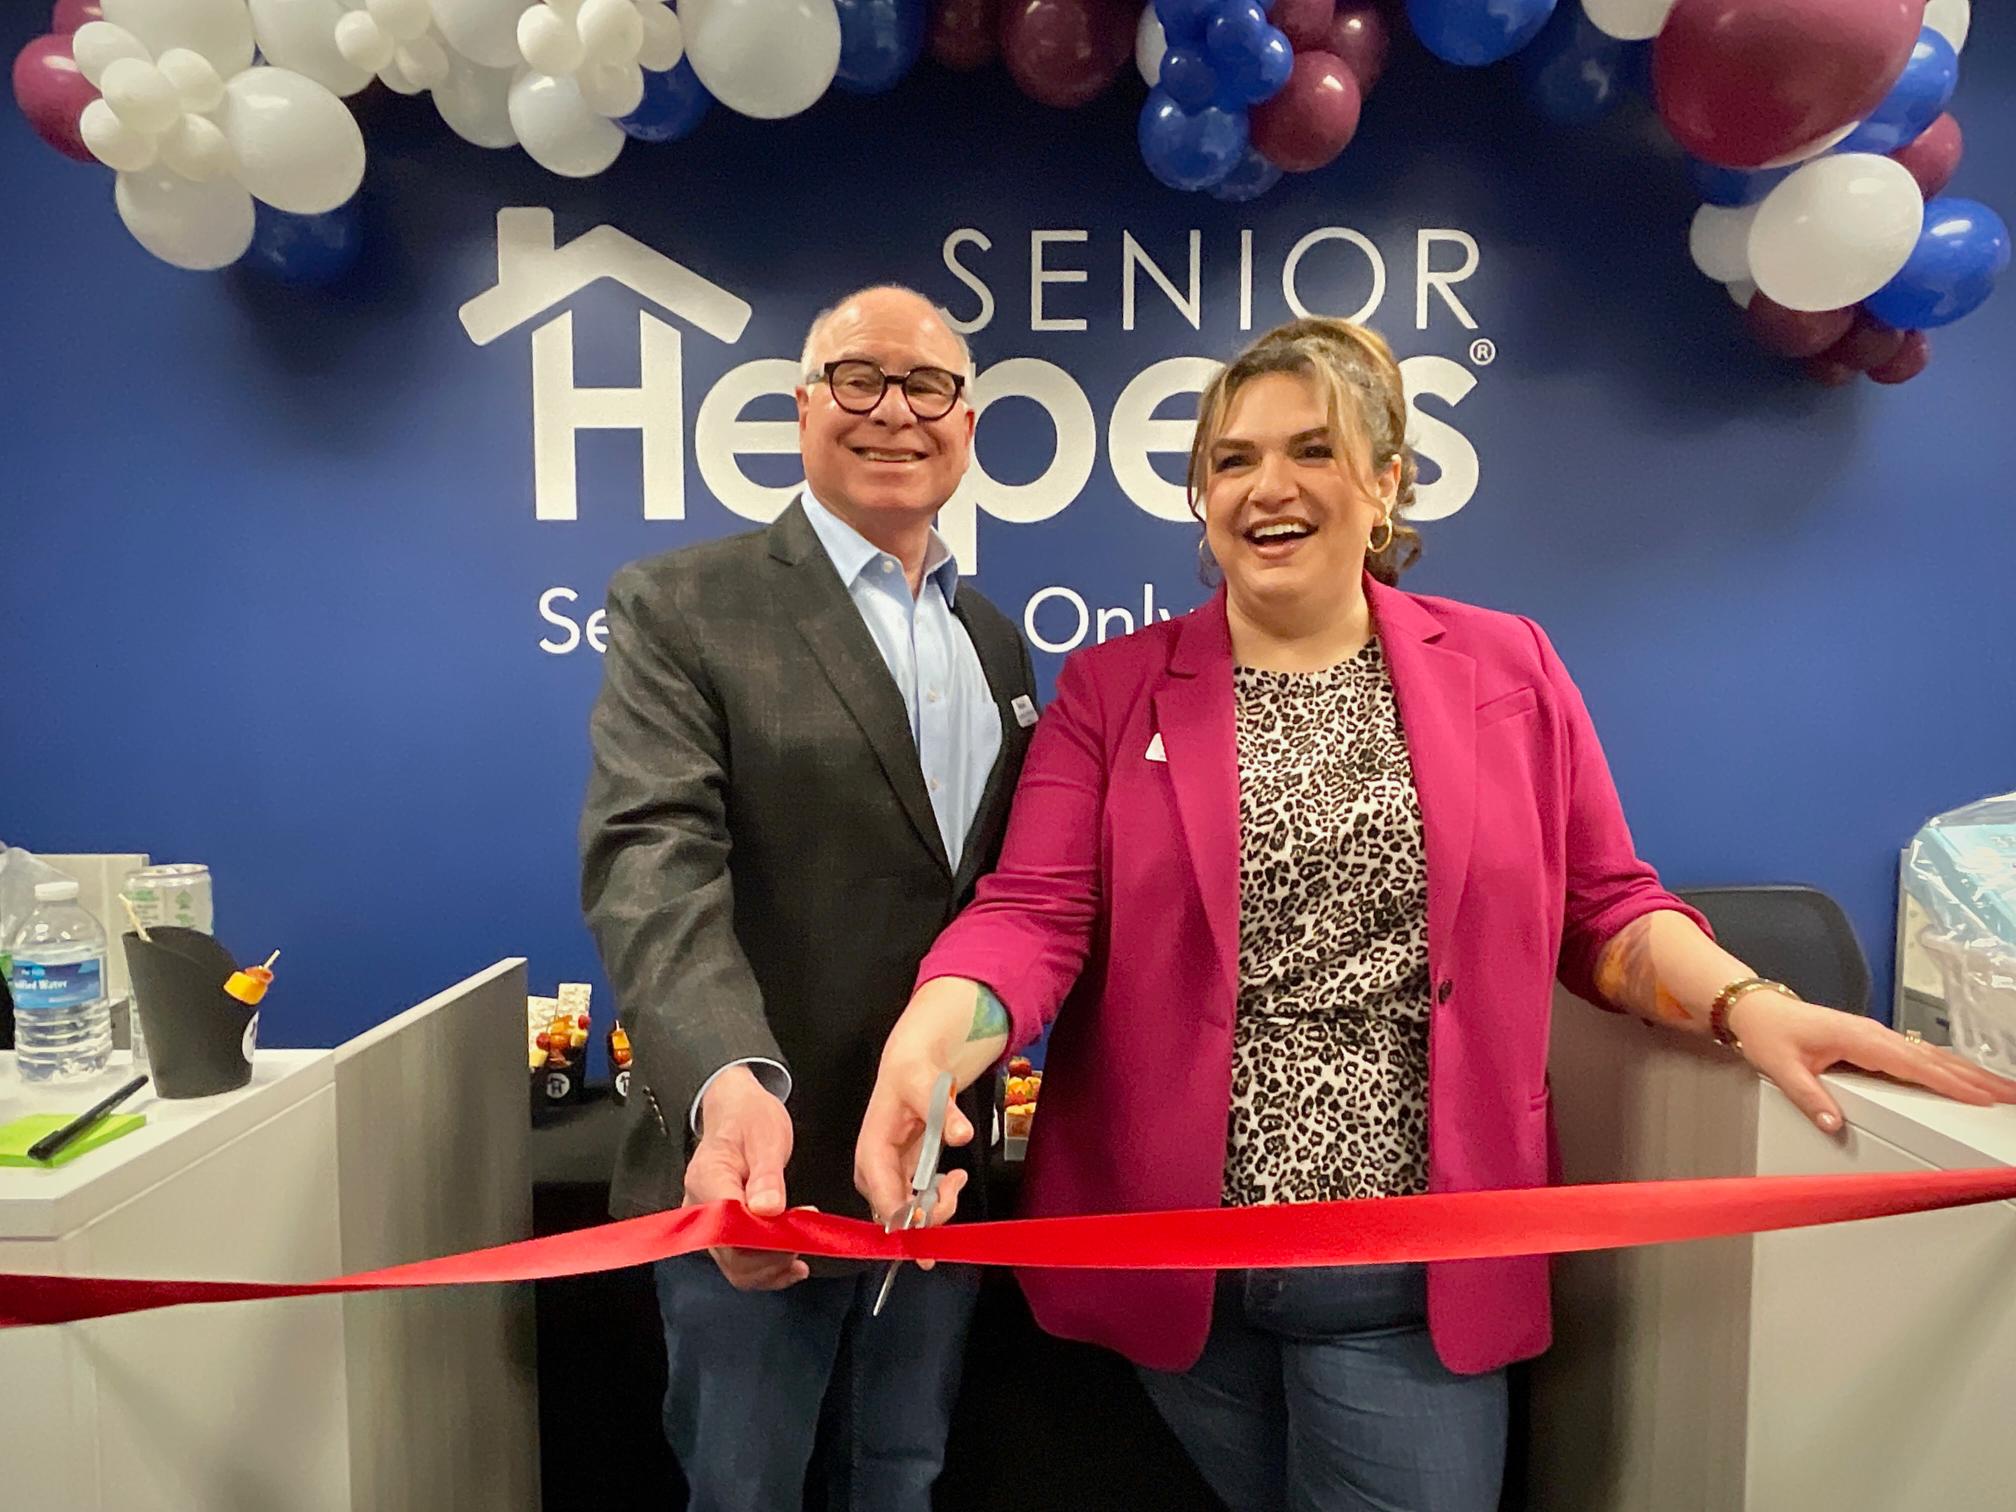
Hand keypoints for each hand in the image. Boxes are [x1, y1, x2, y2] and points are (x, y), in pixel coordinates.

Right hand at [684, 1066, 806, 1289]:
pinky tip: (790, 1266)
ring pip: (735, 1267)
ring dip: (771, 1270)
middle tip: (806, 1240)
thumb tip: (769, 1210)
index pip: (731, 1229)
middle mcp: (700, 1208)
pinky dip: (765, 1270)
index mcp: (708, 1180)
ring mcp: (708, 1223)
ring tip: (801, 1258)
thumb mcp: (766, 1135)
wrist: (735, 1110)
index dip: (765, 1242)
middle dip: (773, 1258)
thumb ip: (767, 1175)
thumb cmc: (749, 1117)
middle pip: (732, 1256)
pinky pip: (738, 1262)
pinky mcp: (721, 1231)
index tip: (798, 1233)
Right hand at [855, 1046, 972, 1259]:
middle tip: (955, 1183)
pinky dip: (937, 1200)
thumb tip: (961, 1133)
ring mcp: (886, 1178)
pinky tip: (952, 1179)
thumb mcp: (928, 1088)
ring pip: (908, 1217)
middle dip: (931, 1211)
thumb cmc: (911, 1077)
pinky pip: (916, 1206)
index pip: (886, 1204)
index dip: (913, 1218)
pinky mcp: (900, 1179)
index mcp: (871, 1154)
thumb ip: (946, 1113)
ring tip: (957, 1177)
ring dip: (937, 1206)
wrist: (911, 1069)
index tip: (941, 1205)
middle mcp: (874, 1173)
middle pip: (897, 1217)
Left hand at [1730, 991, 2015, 1132]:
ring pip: (1933, 1056)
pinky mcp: (1874, 1041)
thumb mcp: (1782, 1067)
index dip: (1950, 1083)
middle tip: (2010, 1096)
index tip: (1980, 1097)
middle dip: (1977, 1078)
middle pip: (1936, 1059)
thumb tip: (1833, 1123)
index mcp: (1859, 1039)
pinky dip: (1948, 1066)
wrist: (1756, 1009)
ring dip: (1969, 1072)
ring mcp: (1877, 1036)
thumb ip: (1809, 1097)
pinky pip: (1920, 1055)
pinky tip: (1965, 1076)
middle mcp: (1874, 1035)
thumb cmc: (1769, 1032)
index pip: (1915, 1065)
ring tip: (2001, 1089)